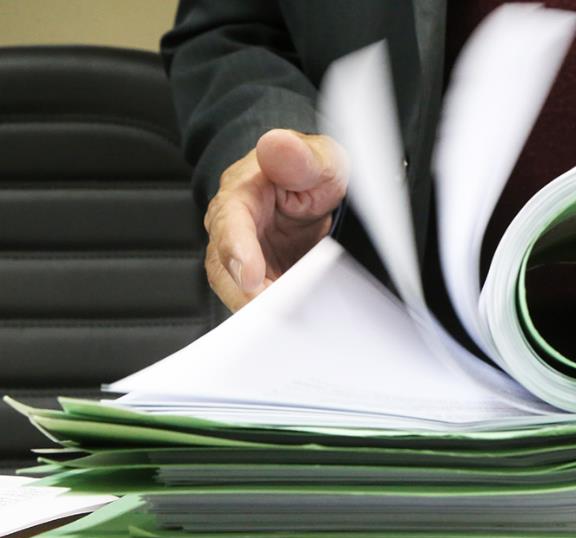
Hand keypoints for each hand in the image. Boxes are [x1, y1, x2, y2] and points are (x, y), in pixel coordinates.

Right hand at [204, 129, 347, 310]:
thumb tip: (277, 144)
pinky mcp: (260, 278)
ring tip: (288, 321)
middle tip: (274, 313)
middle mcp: (235, 228)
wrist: (315, 186)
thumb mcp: (318, 157)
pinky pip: (259, 301)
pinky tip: (294, 320)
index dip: (237, 250)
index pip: (229, 222)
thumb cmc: (312, 170)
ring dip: (259, 309)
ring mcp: (245, 256)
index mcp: (242, 194)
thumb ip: (300, 156)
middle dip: (244, 295)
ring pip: (237, 290)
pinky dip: (273, 313)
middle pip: (224, 267)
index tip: (250, 277)